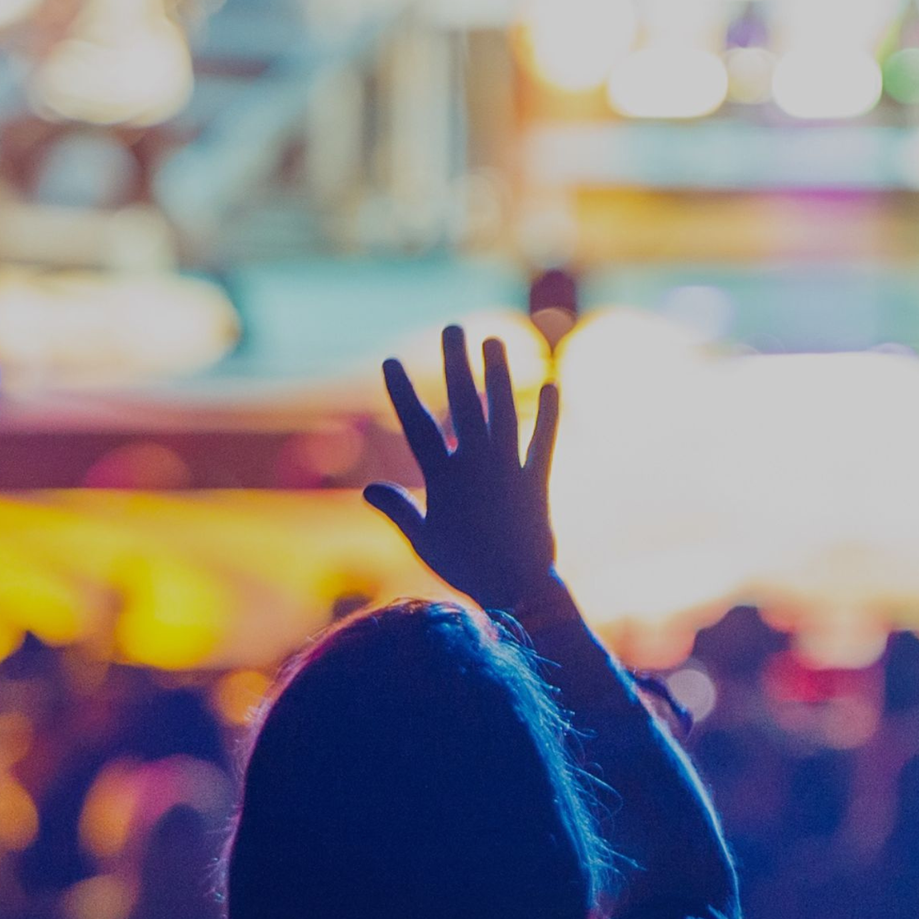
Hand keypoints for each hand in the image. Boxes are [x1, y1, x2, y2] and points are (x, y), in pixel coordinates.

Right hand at [369, 326, 561, 614]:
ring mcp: (508, 471)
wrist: (516, 591)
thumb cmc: (465, 568)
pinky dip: (547, 416)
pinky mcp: (537, 482)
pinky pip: (543, 442)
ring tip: (494, 340)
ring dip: (498, 376)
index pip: (417, 427)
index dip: (402, 393)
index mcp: (443, 479)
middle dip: (456, 364)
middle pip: (462, 404)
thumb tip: (368, 489)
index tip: (391, 361)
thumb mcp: (422, 540)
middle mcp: (475, 467)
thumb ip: (398, 509)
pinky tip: (551, 384)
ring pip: (502, 413)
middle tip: (453, 327)